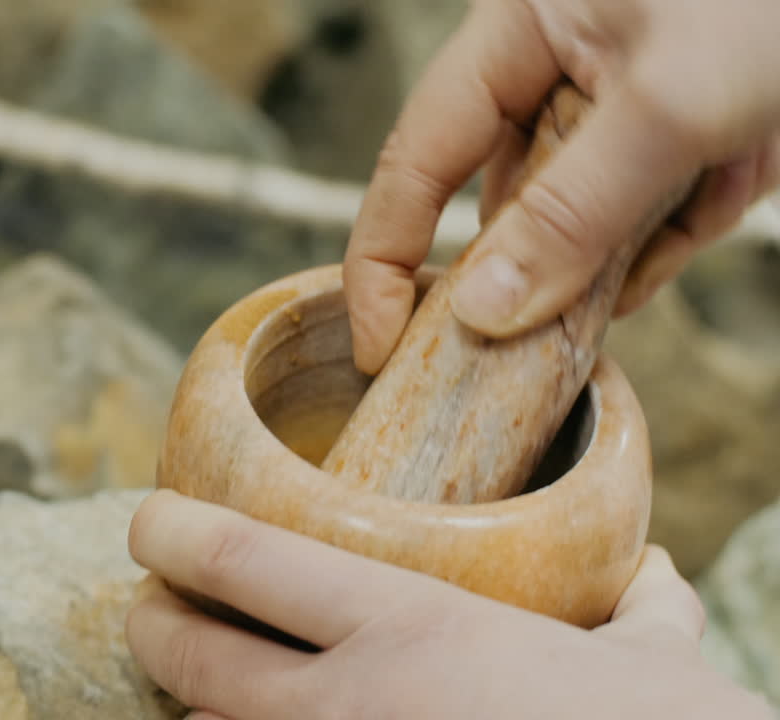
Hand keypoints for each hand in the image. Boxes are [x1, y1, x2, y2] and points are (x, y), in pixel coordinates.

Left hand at [126, 490, 771, 718]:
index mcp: (412, 628)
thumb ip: (636, 617)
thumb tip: (652, 582)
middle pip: (192, 653)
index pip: (243, 557)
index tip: (150, 522)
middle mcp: (353, 705)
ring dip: (199, 710)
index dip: (174, 533)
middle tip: (151, 609)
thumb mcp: (656, 668)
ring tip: (207, 692)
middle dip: (153, 624)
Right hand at [344, 0, 779, 374]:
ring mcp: (624, 127)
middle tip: (500, 361)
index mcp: (518, 40)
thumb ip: (570, 212)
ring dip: (584, 282)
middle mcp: (558, 87)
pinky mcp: (684, 159)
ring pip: (570, 233)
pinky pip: (641, 237)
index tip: (376, 346)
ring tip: (591, 309)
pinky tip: (669, 254)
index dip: (386, 255)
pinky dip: (648, 267)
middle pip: (495, 207)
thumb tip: (479, 313)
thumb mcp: (671, 104)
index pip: (417, 160)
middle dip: (505, 280)